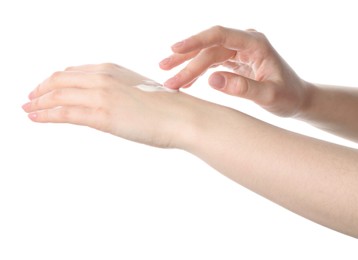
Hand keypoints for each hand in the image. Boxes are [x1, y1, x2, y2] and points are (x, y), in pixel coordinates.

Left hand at [22, 63, 201, 147]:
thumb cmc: (167, 108)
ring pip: (58, 95)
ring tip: (28, 108)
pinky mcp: (102, 115)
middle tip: (30, 98)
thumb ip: (120, 93)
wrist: (183, 117)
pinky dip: (46, 114)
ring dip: (39, 102)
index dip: (55, 80)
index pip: (74, 72)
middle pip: (60, 80)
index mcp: (112, 70)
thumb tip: (110, 103)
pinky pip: (65, 113)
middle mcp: (103, 78)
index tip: (46, 88)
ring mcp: (101, 95)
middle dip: (41, 89)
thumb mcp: (139, 92)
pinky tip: (35, 116)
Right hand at [160, 26, 309, 116]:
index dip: (195, 40)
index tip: (174, 49)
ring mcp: (239, 51)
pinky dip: (197, 72)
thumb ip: (243, 88)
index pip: (220, 35)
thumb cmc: (288, 96)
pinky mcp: (234, 60)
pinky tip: (186, 81)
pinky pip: (211, 63)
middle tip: (165, 72)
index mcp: (255, 43)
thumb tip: (212, 80)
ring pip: (207, 55)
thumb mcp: (269, 95)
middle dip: (186, 60)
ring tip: (169, 78)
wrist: (297, 99)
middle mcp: (245, 42)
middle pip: (209, 47)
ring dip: (187, 66)